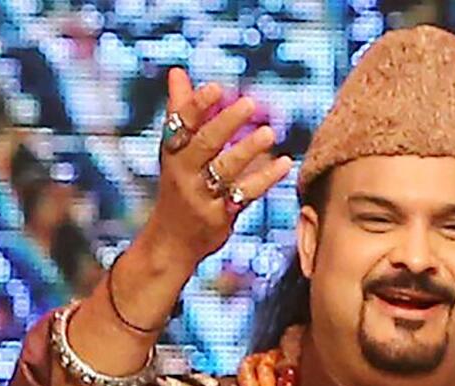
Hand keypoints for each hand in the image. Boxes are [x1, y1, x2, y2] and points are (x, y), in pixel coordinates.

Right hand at [141, 68, 293, 270]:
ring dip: (247, 150)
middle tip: (249, 103)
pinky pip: (245, 195)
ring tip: (270, 132)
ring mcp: (201, 197)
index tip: (215, 87)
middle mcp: (183, 174)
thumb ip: (180, 112)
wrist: (170, 243)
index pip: (181, 125)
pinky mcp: (219, 217)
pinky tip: (284, 163)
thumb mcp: (174, 152)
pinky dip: (266, 178)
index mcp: (172, 153)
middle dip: (225, 123)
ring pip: (225, 171)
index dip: (196, 105)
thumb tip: (177, 72)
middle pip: (204, 145)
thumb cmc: (177, 187)